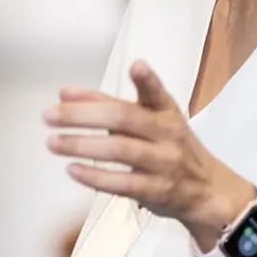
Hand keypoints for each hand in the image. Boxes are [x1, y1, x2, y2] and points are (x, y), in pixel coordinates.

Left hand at [42, 59, 255, 247]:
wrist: (207, 190)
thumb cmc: (167, 146)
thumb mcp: (148, 120)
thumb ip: (107, 104)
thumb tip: (64, 93)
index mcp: (165, 111)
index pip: (157, 93)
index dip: (147, 80)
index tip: (137, 65)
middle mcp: (167, 134)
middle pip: (123, 118)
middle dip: (82, 115)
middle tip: (49, 115)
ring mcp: (164, 163)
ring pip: (120, 150)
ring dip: (81, 145)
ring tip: (52, 142)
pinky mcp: (157, 190)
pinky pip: (123, 183)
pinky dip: (95, 176)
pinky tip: (72, 169)